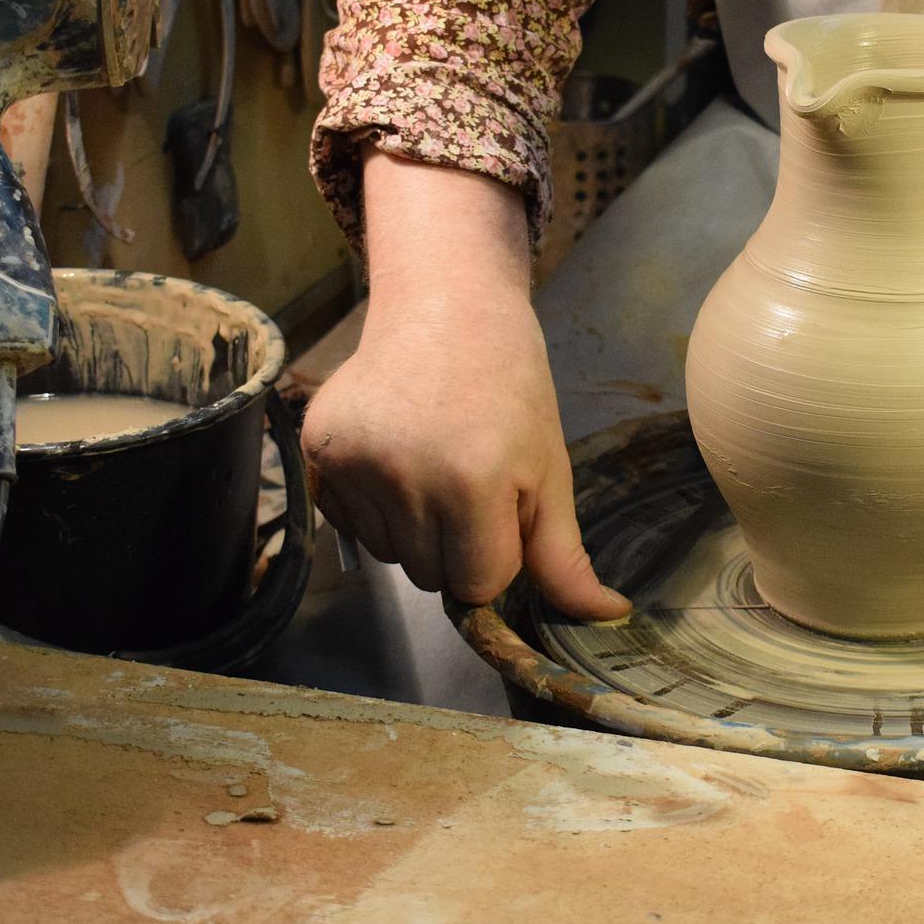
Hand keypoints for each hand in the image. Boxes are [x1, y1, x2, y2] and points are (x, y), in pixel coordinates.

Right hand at [302, 154, 628, 619]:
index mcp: (471, 484)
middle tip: (470, 482)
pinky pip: (347, 521)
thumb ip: (563, 556)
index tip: (504, 508)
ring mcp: (352, 463)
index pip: (478, 584)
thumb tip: (607, 617)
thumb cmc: (511, 387)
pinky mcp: (316, 449)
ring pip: (388, 554)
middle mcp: (403, 478)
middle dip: (456, 546)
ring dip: (414, 530)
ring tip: (432, 464)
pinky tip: (394, 455)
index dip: (498, 555)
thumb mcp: (549, 470)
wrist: (446, 306)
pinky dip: (373, 507)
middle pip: (429, 576)